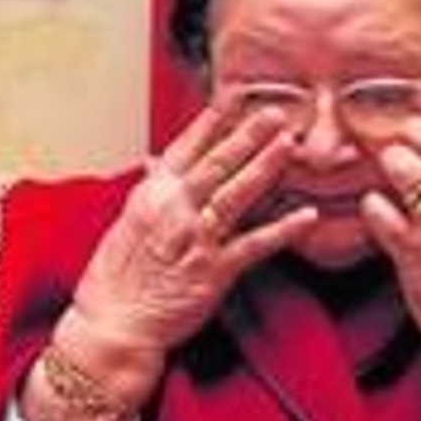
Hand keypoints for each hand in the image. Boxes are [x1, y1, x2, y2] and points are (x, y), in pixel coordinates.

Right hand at [63, 98, 319, 367]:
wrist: (113, 325)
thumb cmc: (114, 281)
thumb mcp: (125, 226)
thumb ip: (150, 192)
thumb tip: (156, 163)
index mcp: (150, 197)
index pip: (185, 149)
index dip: (211, 121)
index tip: (234, 95)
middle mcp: (172, 211)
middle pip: (216, 164)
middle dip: (247, 134)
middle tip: (276, 109)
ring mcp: (194, 240)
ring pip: (235, 195)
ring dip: (265, 167)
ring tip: (290, 143)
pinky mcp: (212, 272)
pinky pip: (253, 246)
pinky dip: (281, 230)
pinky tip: (307, 216)